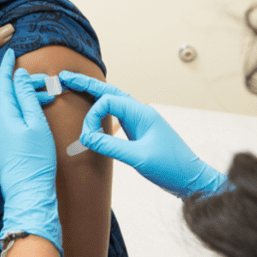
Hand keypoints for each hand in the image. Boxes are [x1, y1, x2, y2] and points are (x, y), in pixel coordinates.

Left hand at [0, 49, 61, 255]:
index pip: (1, 79)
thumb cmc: (35, 159)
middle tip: (40, 77)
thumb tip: (18, 75)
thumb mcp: (35, 122)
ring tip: (43, 93)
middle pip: (4, 90)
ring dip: (22, 94)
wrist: (26, 191)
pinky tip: (32, 107)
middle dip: (20, 80)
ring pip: (5, 103)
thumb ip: (25, 96)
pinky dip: (18, 107)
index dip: (7, 63)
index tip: (9, 47)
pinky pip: (5, 115)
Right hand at [59, 72, 227, 198]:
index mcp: (142, 114)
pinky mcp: (140, 132)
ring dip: (94, 95)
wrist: (191, 179)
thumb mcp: (138, 158)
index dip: (92, 116)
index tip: (87, 137)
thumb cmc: (171, 168)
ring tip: (75, 87)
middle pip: (109, 92)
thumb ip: (111, 146)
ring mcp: (141, 122)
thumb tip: (87, 137)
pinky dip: (103, 110)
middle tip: (65, 77)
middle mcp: (141, 113)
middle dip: (87, 85)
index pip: (108, 102)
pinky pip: (118, 115)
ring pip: (113, 102)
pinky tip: (95, 111)